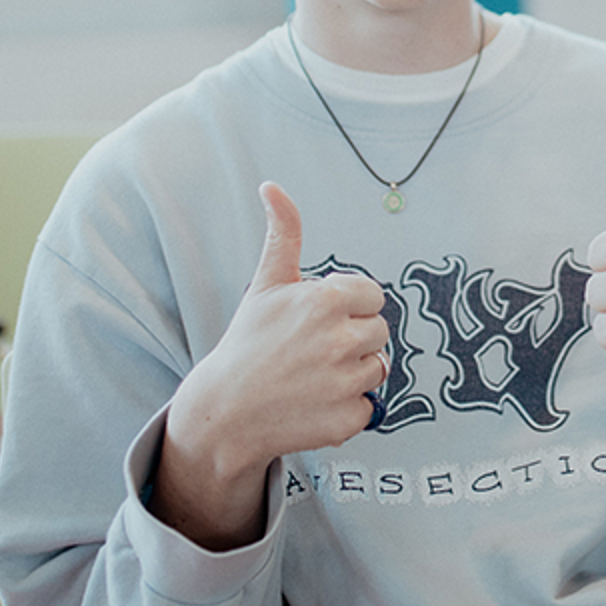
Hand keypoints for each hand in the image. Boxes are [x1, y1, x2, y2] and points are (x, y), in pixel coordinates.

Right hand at [153, 182, 390, 548]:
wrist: (226, 410)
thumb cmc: (249, 342)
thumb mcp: (267, 283)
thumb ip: (283, 233)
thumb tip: (272, 186)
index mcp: (327, 300)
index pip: (374, 296)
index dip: (349, 306)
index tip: (319, 318)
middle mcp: (340, 339)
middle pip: (380, 331)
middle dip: (353, 337)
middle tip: (312, 349)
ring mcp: (345, 382)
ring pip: (378, 368)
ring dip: (353, 372)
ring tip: (313, 375)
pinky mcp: (348, 419)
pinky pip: (369, 406)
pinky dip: (347, 407)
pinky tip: (314, 402)